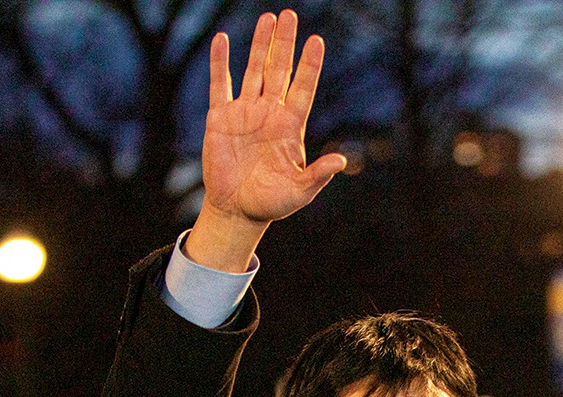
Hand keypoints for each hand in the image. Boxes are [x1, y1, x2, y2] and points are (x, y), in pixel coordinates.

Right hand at [187, 10, 345, 272]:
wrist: (237, 210)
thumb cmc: (272, 203)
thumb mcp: (300, 191)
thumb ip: (318, 174)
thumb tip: (342, 160)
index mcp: (290, 127)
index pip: (302, 88)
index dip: (309, 65)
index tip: (316, 41)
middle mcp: (269, 113)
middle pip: (278, 70)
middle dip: (284, 43)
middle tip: (289, 15)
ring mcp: (245, 113)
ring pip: (253, 70)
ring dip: (259, 45)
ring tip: (267, 19)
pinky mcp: (220, 118)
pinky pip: (220, 84)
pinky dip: (220, 63)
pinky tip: (222, 40)